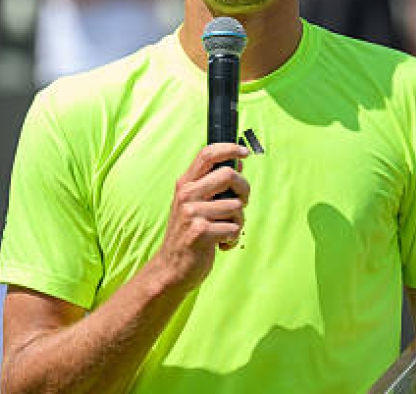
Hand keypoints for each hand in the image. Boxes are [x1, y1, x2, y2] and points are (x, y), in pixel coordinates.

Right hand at [150, 143, 249, 291]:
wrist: (171, 268)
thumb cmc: (188, 235)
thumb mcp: (195, 205)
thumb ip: (214, 185)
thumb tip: (238, 163)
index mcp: (185, 184)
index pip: (207, 154)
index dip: (229, 148)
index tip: (244, 152)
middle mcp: (187, 195)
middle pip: (228, 175)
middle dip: (244, 190)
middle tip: (242, 204)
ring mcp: (192, 213)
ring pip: (236, 206)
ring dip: (238, 222)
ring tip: (225, 232)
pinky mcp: (201, 232)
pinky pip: (233, 228)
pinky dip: (233, 239)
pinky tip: (221, 245)